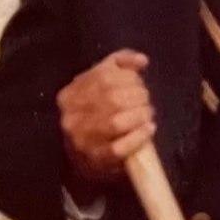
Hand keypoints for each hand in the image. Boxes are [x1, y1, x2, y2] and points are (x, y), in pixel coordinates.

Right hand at [58, 49, 152, 185]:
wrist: (84, 157)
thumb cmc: (98, 113)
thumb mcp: (102, 83)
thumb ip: (121, 64)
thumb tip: (141, 60)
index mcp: (71, 94)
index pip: (103, 76)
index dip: (129, 78)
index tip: (139, 84)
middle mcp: (71, 116)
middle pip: (111, 98)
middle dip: (137, 97)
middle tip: (146, 102)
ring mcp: (82, 139)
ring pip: (115, 122)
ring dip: (139, 115)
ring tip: (148, 114)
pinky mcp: (95, 159)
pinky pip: (120, 147)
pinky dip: (139, 136)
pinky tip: (148, 129)